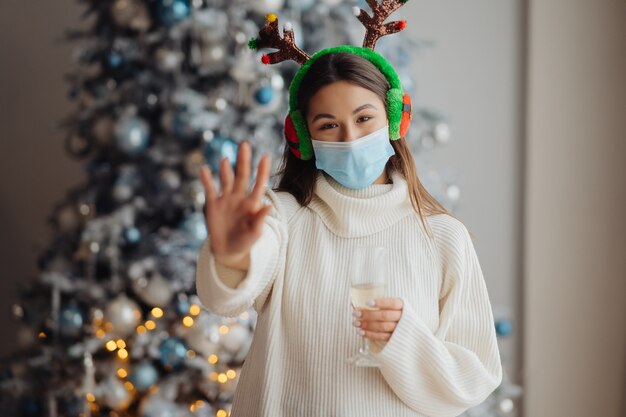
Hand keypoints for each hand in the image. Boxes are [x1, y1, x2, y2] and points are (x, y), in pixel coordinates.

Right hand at [199, 141, 271, 263]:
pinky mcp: (213, 204)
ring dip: (226, 170)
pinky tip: (204, 169)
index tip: (265, 156)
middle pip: (242, 176)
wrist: (228, 251)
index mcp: (252, 203)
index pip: (259, 184)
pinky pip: (210, 189)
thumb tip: (268, 206)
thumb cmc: (245, 242)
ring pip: (226, 180)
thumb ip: (260, 220)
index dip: (262, 171)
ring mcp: (226, 199)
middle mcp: (240, 197)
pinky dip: (206, 179)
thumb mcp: (255, 234)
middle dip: (243, 161)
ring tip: (225, 160)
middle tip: (245, 145)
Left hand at [352, 297, 403, 341]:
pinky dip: (370, 334)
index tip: (367, 303)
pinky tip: (361, 332)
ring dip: (367, 325)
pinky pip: (382, 337)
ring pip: (382, 326)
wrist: (404, 327)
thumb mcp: (388, 306)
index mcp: (402, 305)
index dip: (380, 303)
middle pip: (384, 315)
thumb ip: (374, 304)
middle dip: (368, 315)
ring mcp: (399, 329)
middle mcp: (402, 317)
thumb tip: (353, 304)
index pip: (392, 303)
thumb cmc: (392, 312)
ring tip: (356, 323)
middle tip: (356, 314)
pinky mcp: (395, 338)